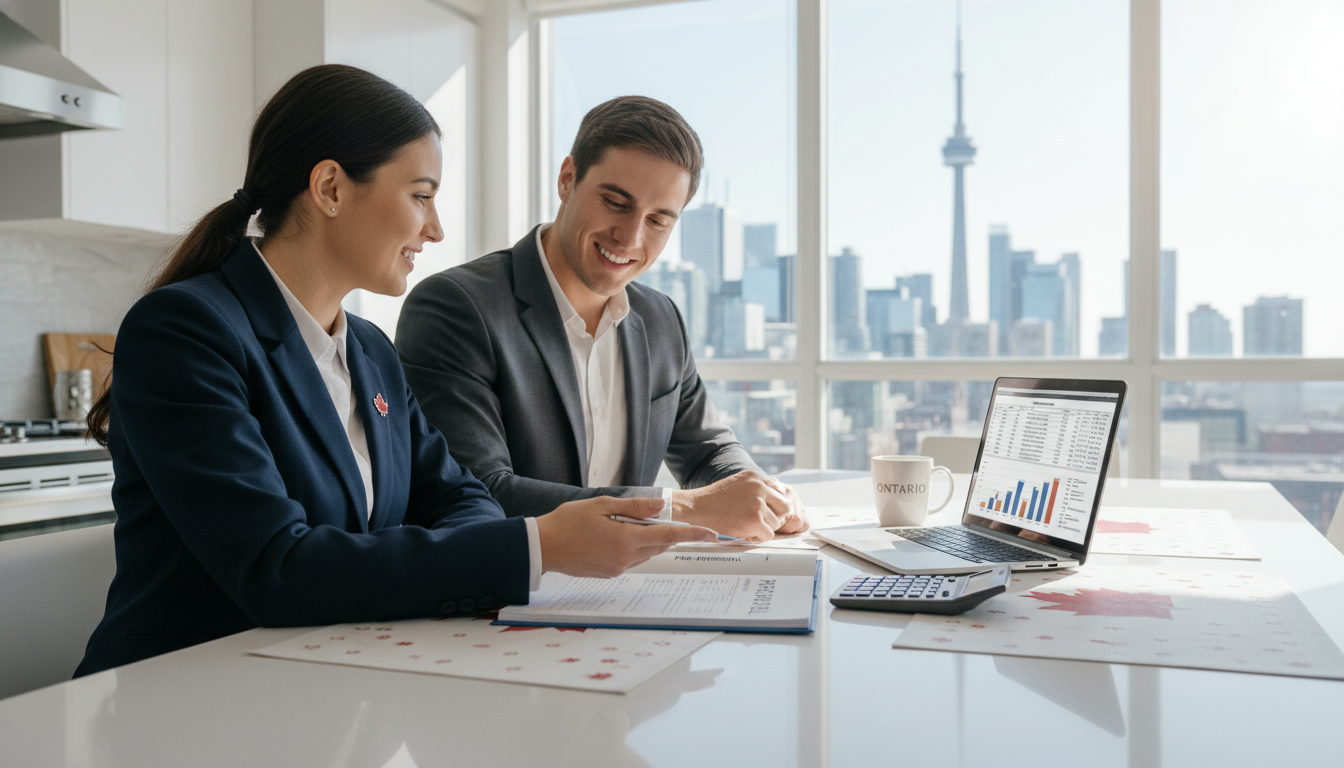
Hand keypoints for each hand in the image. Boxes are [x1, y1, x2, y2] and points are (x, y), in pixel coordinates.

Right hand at [536, 496, 715, 578]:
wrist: (543, 547)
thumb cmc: (569, 521)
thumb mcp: (602, 505)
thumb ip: (635, 507)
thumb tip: (661, 507)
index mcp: (626, 539)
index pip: (668, 535)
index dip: (692, 534)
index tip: (712, 534)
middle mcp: (626, 558)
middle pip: (660, 544)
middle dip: (666, 532)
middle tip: (658, 517)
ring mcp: (618, 568)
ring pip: (647, 553)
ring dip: (648, 539)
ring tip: (627, 523)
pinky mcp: (610, 573)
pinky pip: (633, 559)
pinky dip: (634, 547)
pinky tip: (617, 535)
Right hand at [669, 470, 803, 540]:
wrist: (697, 507)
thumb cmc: (715, 499)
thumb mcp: (738, 484)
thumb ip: (756, 488)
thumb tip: (777, 499)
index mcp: (756, 477)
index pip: (779, 492)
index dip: (773, 505)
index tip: (766, 512)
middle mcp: (759, 487)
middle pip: (784, 506)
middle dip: (775, 517)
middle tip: (762, 523)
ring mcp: (758, 504)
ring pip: (776, 523)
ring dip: (764, 528)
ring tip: (748, 527)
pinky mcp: (755, 520)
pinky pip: (768, 535)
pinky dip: (758, 537)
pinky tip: (746, 533)